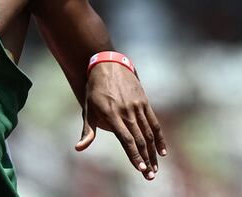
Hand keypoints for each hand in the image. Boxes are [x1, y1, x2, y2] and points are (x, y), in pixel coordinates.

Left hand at [75, 63, 167, 179]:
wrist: (108, 65)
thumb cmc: (95, 90)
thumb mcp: (88, 109)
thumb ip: (88, 131)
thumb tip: (79, 148)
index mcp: (111, 114)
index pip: (126, 139)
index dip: (134, 155)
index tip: (140, 169)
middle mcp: (126, 111)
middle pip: (139, 139)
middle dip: (146, 159)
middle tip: (150, 175)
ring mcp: (137, 106)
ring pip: (149, 133)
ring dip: (153, 152)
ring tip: (155, 168)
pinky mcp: (144, 102)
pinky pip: (154, 123)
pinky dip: (159, 138)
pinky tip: (162, 151)